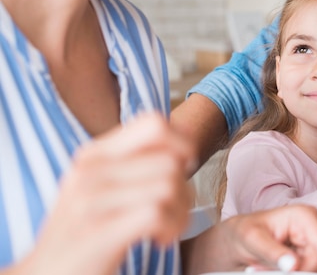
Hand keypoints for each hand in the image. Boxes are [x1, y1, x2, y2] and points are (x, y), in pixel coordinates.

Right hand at [15, 112, 194, 274]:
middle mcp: (90, 171)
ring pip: (169, 185)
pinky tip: (159, 239)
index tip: (184, 167)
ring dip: (180, 211)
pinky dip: (171, 227)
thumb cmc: (84, 232)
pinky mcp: (99, 231)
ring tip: (166, 227)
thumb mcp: (99, 187)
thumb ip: (133, 162)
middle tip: (173, 211)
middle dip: (185, 188)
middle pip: (169, 160)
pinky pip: (158, 213)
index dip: (183, 142)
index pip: (153, 124)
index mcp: (93, 155)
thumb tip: (186, 141)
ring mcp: (92, 200)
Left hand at [182, 204, 316, 274]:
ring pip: (316, 266)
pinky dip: (297, 272)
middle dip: (300, 270)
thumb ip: (273, 252)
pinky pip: (311, 269)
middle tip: (271, 268)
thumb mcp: (254, 241)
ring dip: (296, 271)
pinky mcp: (312, 252)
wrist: (241, 237)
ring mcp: (315, 239)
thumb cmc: (246, 232)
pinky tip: (278, 268)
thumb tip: (293, 265)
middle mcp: (315, 225)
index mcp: (304, 215)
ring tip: (268, 266)